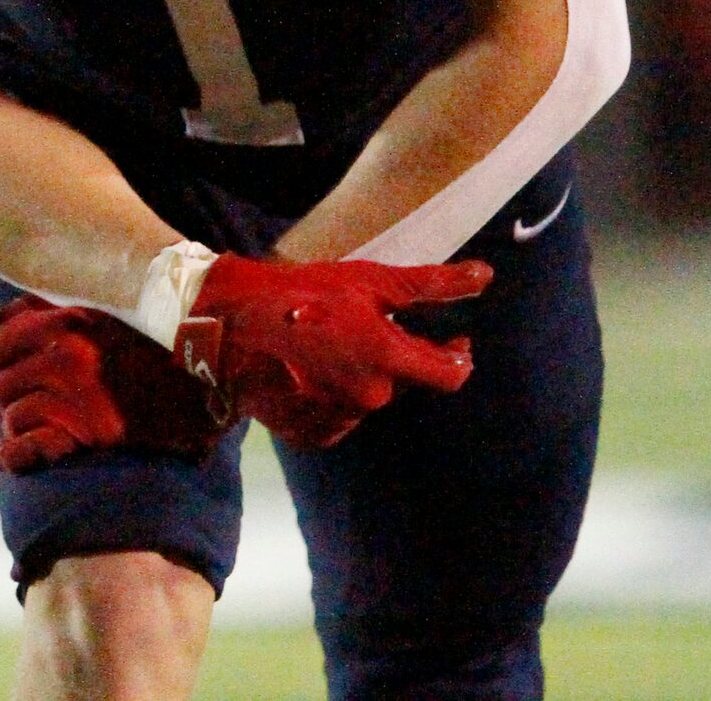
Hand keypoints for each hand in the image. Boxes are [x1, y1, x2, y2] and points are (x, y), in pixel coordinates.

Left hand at [0, 297, 229, 473]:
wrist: (217, 383)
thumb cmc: (155, 346)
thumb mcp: (97, 313)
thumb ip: (31, 309)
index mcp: (68, 318)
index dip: (6, 360)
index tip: (26, 370)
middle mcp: (66, 351)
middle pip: (2, 382)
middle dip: (16, 395)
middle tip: (45, 403)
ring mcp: (75, 391)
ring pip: (13, 414)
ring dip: (23, 425)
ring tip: (53, 429)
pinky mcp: (87, 432)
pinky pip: (25, 446)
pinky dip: (15, 456)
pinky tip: (14, 458)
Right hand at [174, 254, 490, 449]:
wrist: (224, 323)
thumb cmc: (299, 292)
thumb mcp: (367, 280)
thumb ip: (430, 285)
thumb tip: (486, 277)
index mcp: (388, 359)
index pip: (452, 374)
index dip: (457, 356)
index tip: (454, 339)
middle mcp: (370, 397)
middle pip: (404, 382)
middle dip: (395, 358)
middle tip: (364, 328)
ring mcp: (339, 419)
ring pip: (369, 399)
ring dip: (361, 376)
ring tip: (327, 347)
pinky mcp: (311, 433)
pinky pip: (338, 416)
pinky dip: (332, 396)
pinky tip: (308, 370)